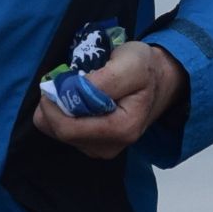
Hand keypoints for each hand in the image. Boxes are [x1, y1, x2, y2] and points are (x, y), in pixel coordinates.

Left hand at [29, 39, 184, 161]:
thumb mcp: (131, 63)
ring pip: (56, 132)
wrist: (159, 81)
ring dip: (55, 108)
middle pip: (59, 132)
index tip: (57, 78)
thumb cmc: (145, 70)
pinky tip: (74, 98)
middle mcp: (109, 147)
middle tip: (61, 79)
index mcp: (121, 130)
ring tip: (71, 87)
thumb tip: (70, 92)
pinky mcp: (92, 145)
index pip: (67, 128)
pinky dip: (60, 113)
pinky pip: (61, 132)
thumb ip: (103, 80)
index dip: (53, 103)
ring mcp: (99, 148)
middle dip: (52, 104)